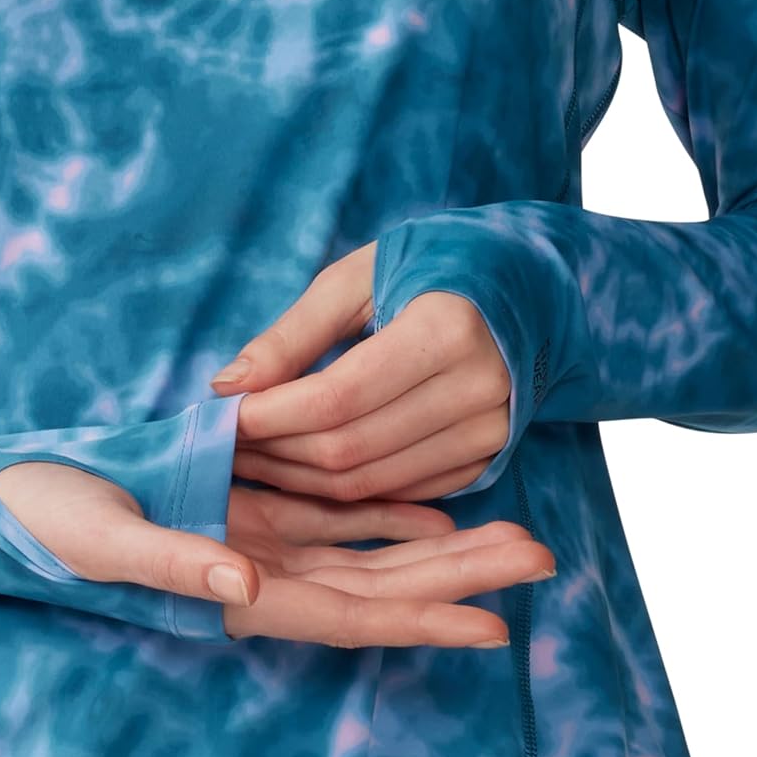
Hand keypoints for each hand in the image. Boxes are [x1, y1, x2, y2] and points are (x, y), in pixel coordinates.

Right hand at [0, 461, 553, 647]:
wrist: (5, 500)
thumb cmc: (43, 524)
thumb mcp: (104, 540)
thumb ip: (176, 564)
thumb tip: (249, 589)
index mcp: (228, 595)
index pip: (344, 615)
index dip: (419, 622)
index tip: (495, 628)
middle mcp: (254, 578)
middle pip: (375, 586)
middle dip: (457, 578)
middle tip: (541, 558)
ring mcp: (252, 544)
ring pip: (364, 552)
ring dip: (436, 547)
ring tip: (512, 533)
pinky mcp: (241, 510)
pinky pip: (328, 516)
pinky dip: (382, 513)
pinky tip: (435, 505)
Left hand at [212, 242, 511, 501]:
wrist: (535, 286)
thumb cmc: (436, 263)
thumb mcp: (359, 275)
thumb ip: (292, 333)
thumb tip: (227, 386)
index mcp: (446, 329)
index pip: (337, 398)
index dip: (270, 416)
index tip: (221, 416)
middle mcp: (477, 390)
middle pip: (349, 449)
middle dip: (275, 453)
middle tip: (226, 444)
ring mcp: (488, 433)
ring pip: (368, 484)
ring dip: (299, 480)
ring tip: (255, 457)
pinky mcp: (486, 461)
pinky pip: (397, 493)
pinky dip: (341, 490)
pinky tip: (303, 470)